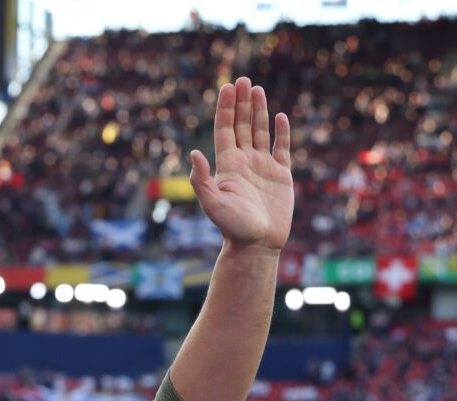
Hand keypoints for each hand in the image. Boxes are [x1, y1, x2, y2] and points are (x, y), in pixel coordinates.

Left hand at [189, 77, 292, 251]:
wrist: (257, 245)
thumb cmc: (232, 227)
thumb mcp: (213, 204)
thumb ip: (202, 180)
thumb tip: (193, 154)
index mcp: (227, 166)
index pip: (225, 130)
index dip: (226, 109)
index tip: (226, 87)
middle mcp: (244, 163)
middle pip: (242, 126)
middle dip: (241, 103)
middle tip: (242, 80)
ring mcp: (262, 167)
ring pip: (260, 132)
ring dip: (258, 111)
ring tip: (256, 89)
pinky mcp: (281, 175)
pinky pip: (281, 148)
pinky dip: (281, 132)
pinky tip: (280, 116)